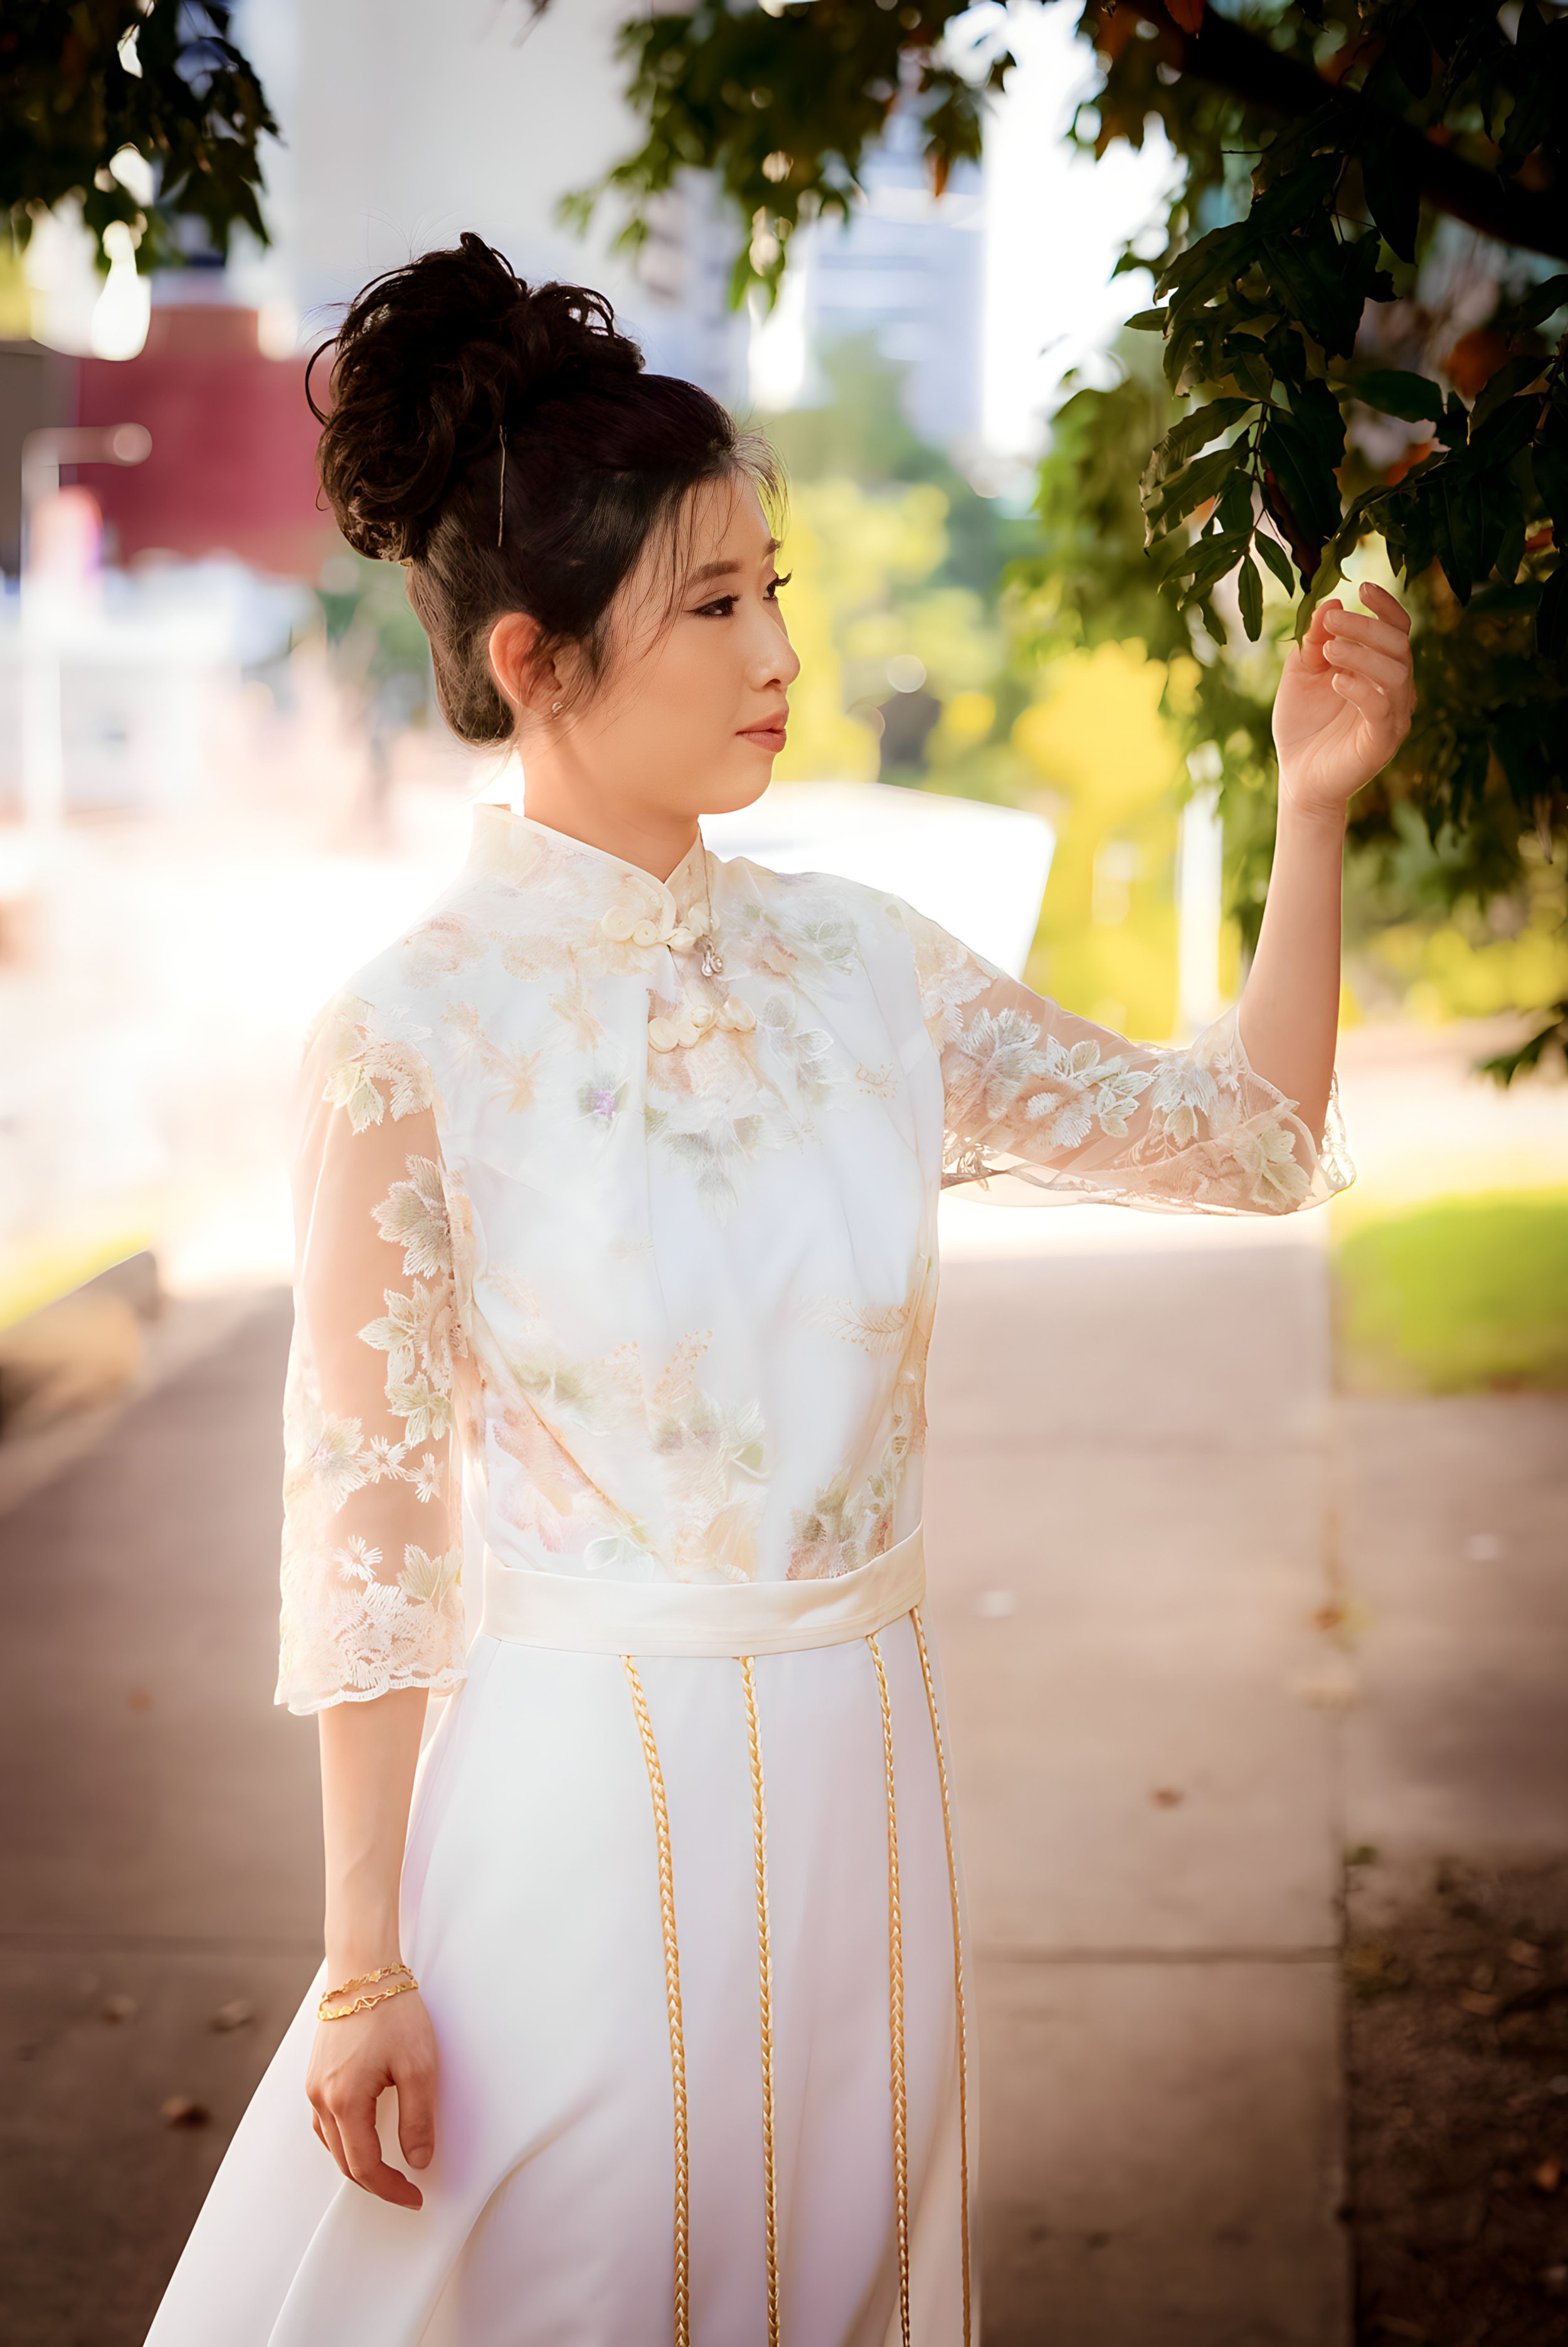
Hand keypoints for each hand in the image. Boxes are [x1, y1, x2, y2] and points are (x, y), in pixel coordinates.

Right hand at [306, 1988, 437, 2209]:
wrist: (363, 1969)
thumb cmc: (393, 2011)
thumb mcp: (419, 2066)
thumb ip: (418, 2119)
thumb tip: (419, 2161)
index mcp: (345, 2101)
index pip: (365, 2166)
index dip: (391, 2189)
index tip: (415, 2197)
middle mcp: (321, 2098)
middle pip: (344, 2162)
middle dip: (375, 2183)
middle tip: (406, 2191)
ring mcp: (314, 2086)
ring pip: (332, 2145)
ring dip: (358, 2164)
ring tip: (388, 2172)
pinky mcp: (316, 2074)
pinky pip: (325, 2123)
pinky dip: (344, 2141)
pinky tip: (362, 2138)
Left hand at [1272, 581, 1413, 820]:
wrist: (1297, 777)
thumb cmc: (1303, 725)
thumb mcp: (1300, 674)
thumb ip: (1313, 642)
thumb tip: (1331, 604)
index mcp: (1380, 668)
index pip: (1397, 629)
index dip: (1386, 606)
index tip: (1362, 587)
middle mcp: (1394, 689)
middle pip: (1398, 645)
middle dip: (1366, 627)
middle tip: (1333, 621)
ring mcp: (1392, 716)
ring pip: (1397, 674)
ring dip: (1363, 654)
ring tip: (1330, 650)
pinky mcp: (1382, 743)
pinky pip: (1381, 710)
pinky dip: (1360, 690)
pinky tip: (1335, 681)